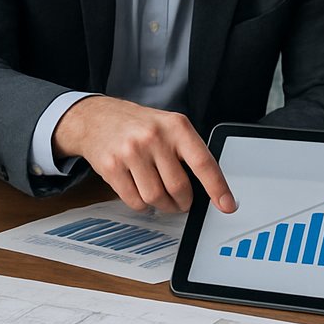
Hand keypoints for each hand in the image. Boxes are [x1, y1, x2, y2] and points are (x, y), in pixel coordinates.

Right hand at [52, 96, 235, 214]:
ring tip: (160, 196)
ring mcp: (131, 152)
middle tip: (182, 201)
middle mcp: (154, 137)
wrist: (97, 118)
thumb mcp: (169, 125)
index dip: (217, 188)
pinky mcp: (112, 167)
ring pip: (156, 198)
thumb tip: (211, 187)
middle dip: (183, 202)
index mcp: (176, 126)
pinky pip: (135, 201)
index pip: (203, 162)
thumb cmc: (138, 125)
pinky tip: (141, 192)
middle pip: (179, 187)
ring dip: (162, 205)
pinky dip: (142, 205)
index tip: (227, 205)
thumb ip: (188, 151)